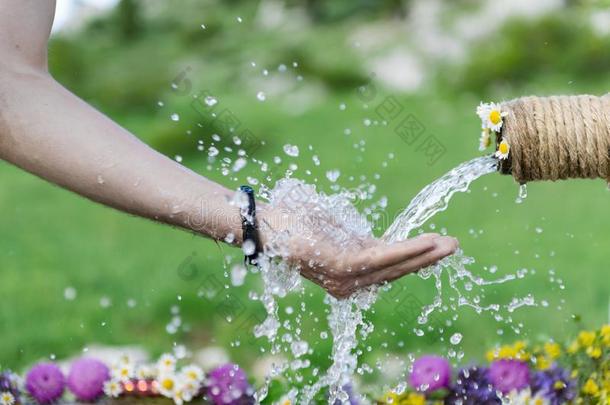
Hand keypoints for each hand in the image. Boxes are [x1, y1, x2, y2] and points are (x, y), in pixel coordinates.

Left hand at [258, 205, 457, 298]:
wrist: (266, 224)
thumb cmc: (296, 224)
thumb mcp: (336, 233)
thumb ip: (359, 241)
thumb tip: (380, 242)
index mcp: (350, 274)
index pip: (390, 268)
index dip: (416, 258)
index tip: (438, 246)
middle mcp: (349, 283)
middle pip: (396, 270)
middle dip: (427, 258)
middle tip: (454, 246)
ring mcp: (346, 279)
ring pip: (394, 266)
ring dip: (424, 254)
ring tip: (449, 244)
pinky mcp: (343, 268)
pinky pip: (382, 258)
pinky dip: (407, 250)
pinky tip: (427, 241)